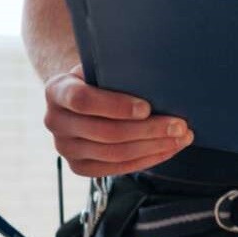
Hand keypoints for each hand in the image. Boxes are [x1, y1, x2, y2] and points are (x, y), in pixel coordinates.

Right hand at [44, 65, 192, 176]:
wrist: (84, 99)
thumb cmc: (102, 79)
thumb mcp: (105, 68)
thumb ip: (121, 72)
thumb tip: (161, 77)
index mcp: (56, 90)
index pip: (82, 100)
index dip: (116, 106)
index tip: (147, 108)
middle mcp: (54, 121)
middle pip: (106, 132)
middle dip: (149, 130)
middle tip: (180, 125)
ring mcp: (65, 148)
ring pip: (115, 153)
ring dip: (154, 147)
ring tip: (182, 138)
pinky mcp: (79, 167)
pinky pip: (116, 169)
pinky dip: (147, 159)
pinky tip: (169, 149)